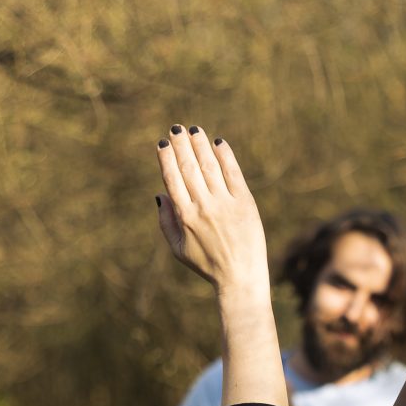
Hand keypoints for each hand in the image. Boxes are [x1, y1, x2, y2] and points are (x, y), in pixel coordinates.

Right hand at [155, 128, 267, 298]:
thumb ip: (165, 222)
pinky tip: (218, 143)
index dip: (166, 158)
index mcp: (185, 217)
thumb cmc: (206, 264)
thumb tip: (160, 194)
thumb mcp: (178, 249)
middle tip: (176, 128)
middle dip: (181, 145)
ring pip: (210, 167)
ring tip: (194, 130)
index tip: (163, 143)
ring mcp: (226, 204)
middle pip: (189, 168)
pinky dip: (226, 156)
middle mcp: (204, 207)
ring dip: (200, 145)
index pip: (172, 179)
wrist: (240, 277)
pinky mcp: (245, 203)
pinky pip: (234, 174)